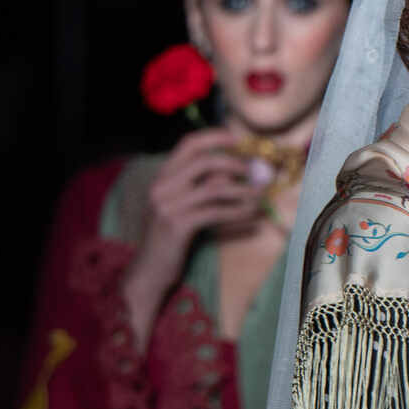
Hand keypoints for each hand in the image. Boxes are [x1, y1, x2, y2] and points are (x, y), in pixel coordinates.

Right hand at [122, 129, 262, 345]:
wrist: (149, 272)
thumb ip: (201, 187)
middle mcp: (161, 186)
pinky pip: (215, 212)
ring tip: (260, 195)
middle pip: (204, 161)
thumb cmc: (170, 239)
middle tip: (255, 171)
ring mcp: (167, 206)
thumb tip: (234, 171)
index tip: (239, 139)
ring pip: (214, 187)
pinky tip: (252, 215)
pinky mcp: (177, 226)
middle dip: (234, 163)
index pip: (188, 144)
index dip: (215, 137)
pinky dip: (238, 212)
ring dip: (242, 189)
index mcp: (162, 177)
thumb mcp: (182, 207)